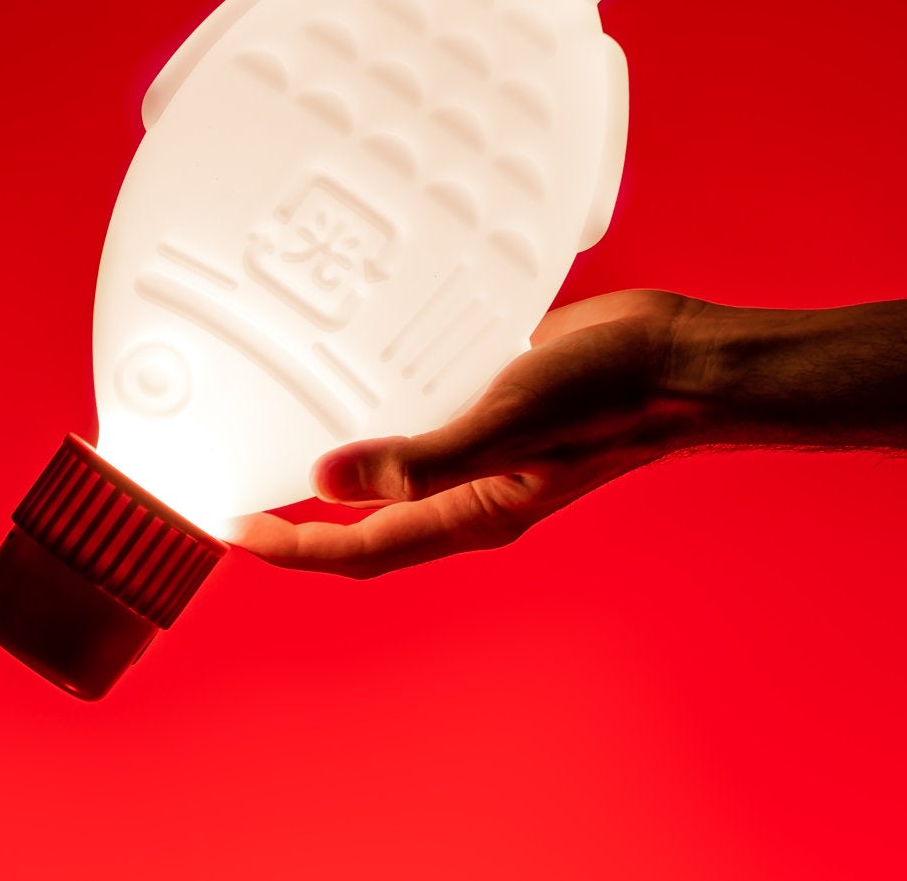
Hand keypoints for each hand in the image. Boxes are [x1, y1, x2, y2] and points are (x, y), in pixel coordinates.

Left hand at [230, 290, 712, 577]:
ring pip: (393, 467)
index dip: (289, 548)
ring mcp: (482, 447)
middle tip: (239, 486)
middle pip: (366, 521)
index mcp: (469, 513)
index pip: (358, 549)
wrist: (676, 358)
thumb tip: (326, 482)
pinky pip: (423, 413)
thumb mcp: (507, 426)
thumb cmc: (608, 399)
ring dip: (338, 456)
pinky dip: (382, 402)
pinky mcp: (493, 401)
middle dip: (300, 517)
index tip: (229, 529)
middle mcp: (468, 487)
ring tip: (281, 425)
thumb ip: (421, 459)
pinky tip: (360, 361)